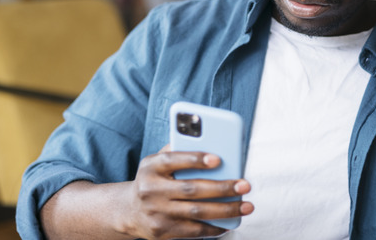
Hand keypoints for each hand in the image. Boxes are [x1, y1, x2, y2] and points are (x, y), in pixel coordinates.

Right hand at [122, 147, 252, 239]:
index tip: (218, 159)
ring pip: (197, 212)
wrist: (129, 211)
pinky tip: (229, 222)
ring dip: (226, 210)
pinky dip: (214, 227)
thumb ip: (178, 151)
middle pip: (191, 189)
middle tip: (245, 184)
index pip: (172, 160)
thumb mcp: (156, 162)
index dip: (195, 159)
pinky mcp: (163, 231)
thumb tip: (211, 144)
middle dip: (222, 187)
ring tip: (246, 206)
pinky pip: (194, 231)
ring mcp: (157, 212)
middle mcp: (151, 190)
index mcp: (150, 167)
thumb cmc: (153, 180)